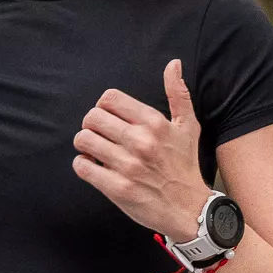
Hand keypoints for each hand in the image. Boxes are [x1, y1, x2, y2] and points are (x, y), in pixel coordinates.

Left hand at [74, 60, 210, 239]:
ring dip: (84, 145)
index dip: (103, 106)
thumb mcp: (188, 127)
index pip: (110, 98)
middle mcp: (140, 141)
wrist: (190, 209)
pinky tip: (93, 167)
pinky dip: (82, 165)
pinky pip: (82, 167)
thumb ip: (178, 93)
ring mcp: (128, 165)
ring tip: (94, 151)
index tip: (109, 118)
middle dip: (91, 125)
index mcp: (154, 123)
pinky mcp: (117, 188)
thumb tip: (173, 63)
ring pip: (83, 141)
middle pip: (92, 117)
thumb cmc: (185, 166)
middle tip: (99, 135)